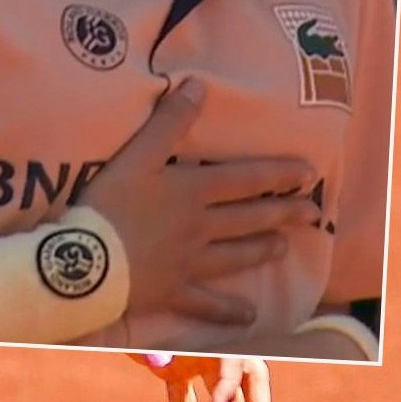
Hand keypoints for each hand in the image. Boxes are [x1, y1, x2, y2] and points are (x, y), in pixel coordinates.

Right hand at [79, 79, 324, 329]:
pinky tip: (249, 316)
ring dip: (262, 249)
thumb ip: (169, 121)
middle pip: (250, 218)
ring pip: (236, 256)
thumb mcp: (136, 155)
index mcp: (193, 191)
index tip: (308, 174)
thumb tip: (199, 85)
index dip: (278, 175)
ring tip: (284, 247)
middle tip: (312, 213)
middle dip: (284, 213)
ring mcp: (191, 262)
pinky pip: (207, 303)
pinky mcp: (175, 291)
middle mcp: (201, 227)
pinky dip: (228, 311)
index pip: (246, 179)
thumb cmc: (108, 204)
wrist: (87, 260)